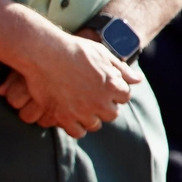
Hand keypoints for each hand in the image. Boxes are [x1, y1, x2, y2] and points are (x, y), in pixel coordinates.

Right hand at [0, 29, 138, 137]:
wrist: (43, 52)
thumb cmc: (73, 49)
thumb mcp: (101, 53)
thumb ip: (122, 69)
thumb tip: (138, 80)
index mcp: (112, 85)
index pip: (124, 97)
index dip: (114, 92)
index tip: (103, 87)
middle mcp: (100, 101)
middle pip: (111, 114)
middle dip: (104, 106)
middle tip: (90, 97)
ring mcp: (81, 111)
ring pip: (94, 124)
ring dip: (89, 117)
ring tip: (79, 107)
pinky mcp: (63, 117)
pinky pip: (77, 132)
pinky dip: (75, 126)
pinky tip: (69, 116)